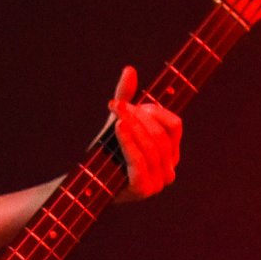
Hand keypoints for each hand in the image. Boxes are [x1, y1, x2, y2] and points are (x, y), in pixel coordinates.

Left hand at [110, 66, 183, 200]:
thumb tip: (129, 69)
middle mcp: (169, 169)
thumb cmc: (106, 153)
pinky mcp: (144, 190)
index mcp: (170, 153)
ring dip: (133, 126)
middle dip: (140, 117)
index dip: (154, 111)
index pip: (174, 125)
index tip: (129, 104)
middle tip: (118, 107)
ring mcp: (158, 182)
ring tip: (117, 114)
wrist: (86, 182)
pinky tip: (119, 127)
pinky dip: (129, 141)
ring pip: (152, 145)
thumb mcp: (118, 122)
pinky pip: (140, 160)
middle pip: (162, 134)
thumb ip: (126, 98)